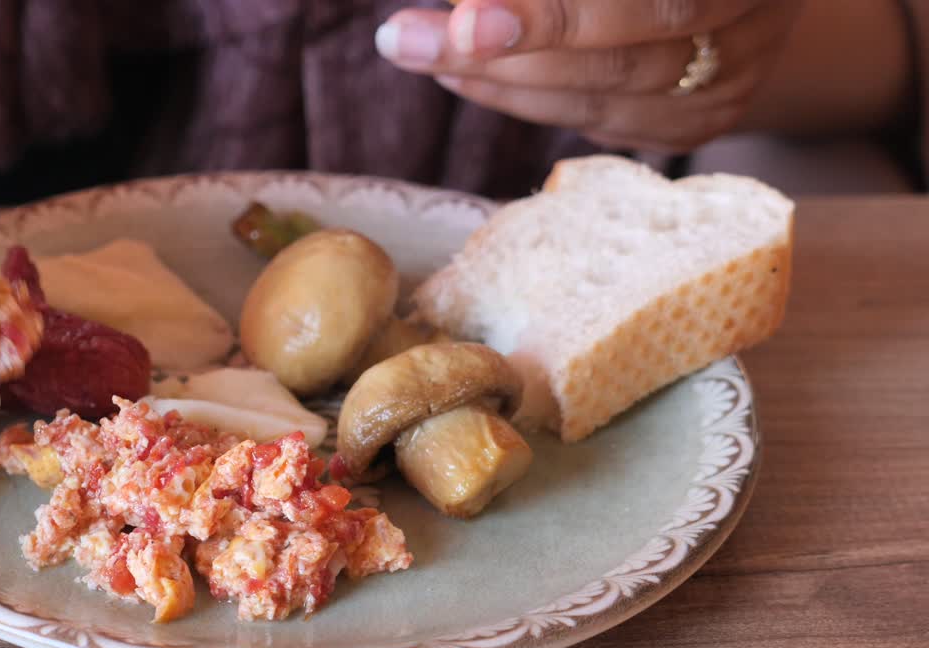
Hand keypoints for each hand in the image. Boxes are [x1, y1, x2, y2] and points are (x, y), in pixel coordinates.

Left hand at [376, 0, 801, 152]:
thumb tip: (465, 3)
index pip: (653, 2)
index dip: (551, 16)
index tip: (466, 19)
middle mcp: (754, 21)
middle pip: (618, 57)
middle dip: (501, 53)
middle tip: (405, 39)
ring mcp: (734, 80)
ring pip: (602, 99)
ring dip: (497, 81)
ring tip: (419, 49)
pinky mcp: (701, 122)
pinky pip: (602, 123)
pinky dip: (527, 101)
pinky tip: (469, 77)